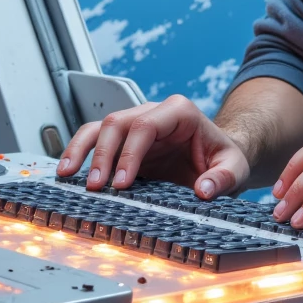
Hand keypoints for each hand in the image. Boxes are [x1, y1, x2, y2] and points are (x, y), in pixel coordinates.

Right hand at [57, 94, 250, 197]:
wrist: (217, 158)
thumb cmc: (223, 158)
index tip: (123, 182)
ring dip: (82, 150)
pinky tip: (69, 172)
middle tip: (96, 187)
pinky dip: (80, 154)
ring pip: (100, 127)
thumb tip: (205, 190)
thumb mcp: (235, 167)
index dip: (130, 153)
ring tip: (67, 175)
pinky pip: (96, 141)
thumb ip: (224, 177)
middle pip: (117, 123)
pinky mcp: (124, 142)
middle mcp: (153, 113)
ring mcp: (135, 125)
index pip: (146, 125)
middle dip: (103, 155)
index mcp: (179, 112)